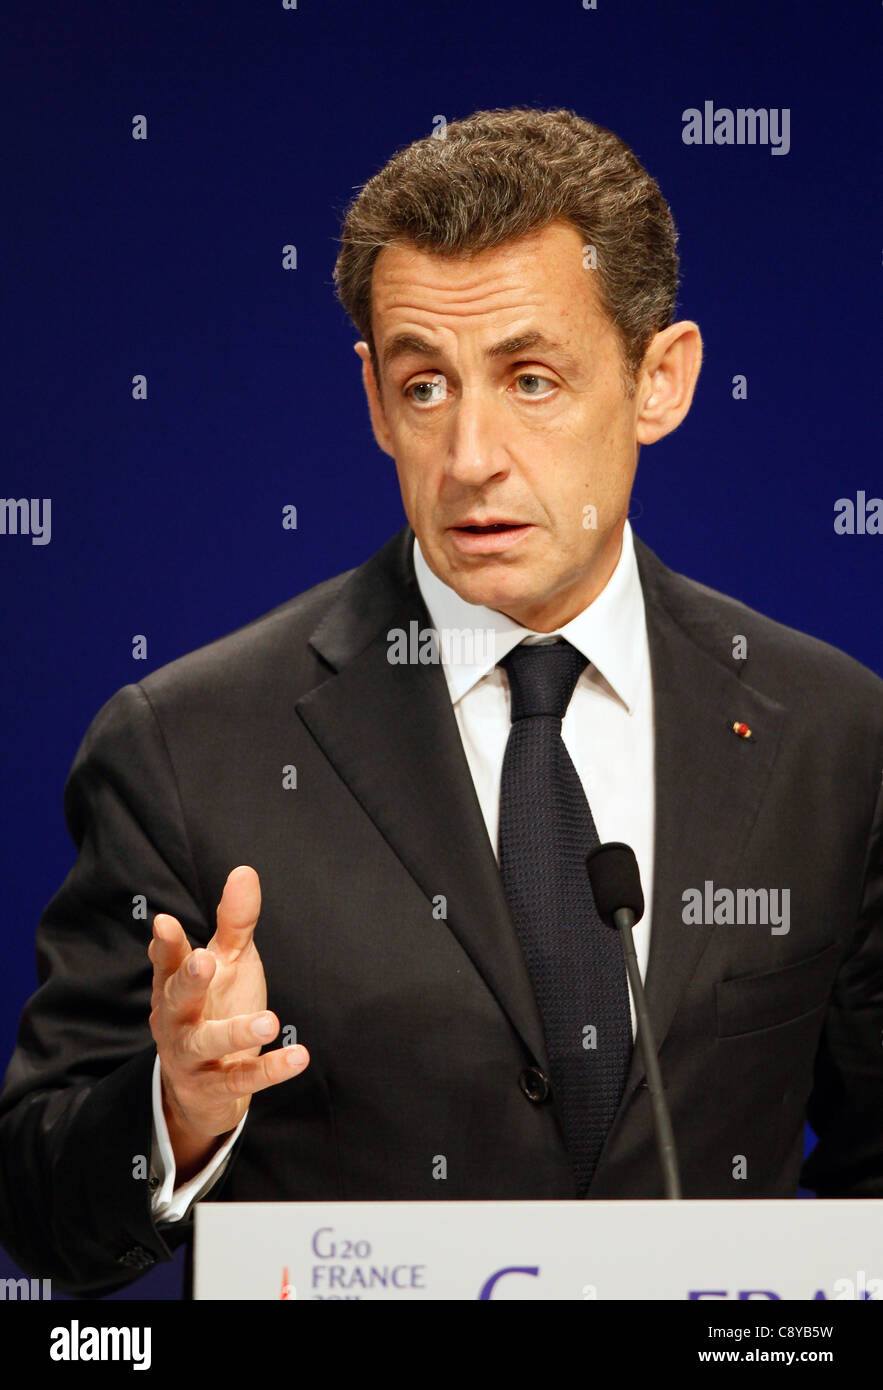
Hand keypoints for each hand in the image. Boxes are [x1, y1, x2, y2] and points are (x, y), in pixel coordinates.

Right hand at [148, 865, 308, 1178]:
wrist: (203, 1089)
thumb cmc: (216, 1008)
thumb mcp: (228, 962)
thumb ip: (234, 921)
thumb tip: (245, 870)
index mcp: (175, 985)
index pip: (167, 960)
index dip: (166, 943)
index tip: (165, 922)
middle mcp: (176, 1019)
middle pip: (177, 999)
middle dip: (189, 980)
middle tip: (206, 962)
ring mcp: (191, 1056)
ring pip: (206, 1043)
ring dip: (236, 1032)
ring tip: (270, 1021)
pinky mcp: (214, 1087)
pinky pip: (241, 1079)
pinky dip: (270, 1069)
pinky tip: (299, 1056)